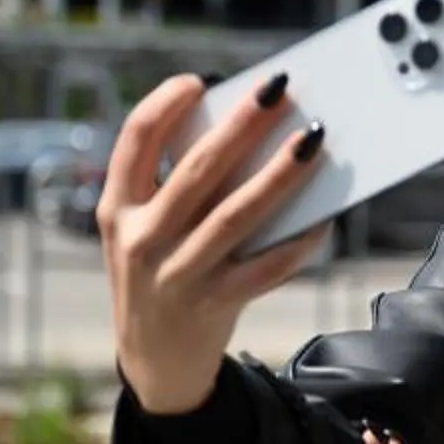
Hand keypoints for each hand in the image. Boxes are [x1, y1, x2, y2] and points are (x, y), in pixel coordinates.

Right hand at [98, 72, 327, 414]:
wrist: (154, 363)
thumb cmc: (161, 273)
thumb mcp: (144, 230)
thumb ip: (175, 187)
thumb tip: (246, 128)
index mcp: (117, 210)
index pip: (133, 143)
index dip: (164, 105)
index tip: (199, 80)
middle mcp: (140, 240)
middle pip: (196, 171)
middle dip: (241, 125)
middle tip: (278, 90)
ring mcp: (176, 275)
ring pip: (235, 215)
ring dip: (278, 174)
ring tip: (312, 139)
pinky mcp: (213, 305)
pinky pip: (265, 267)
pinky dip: (298, 240)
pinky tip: (326, 216)